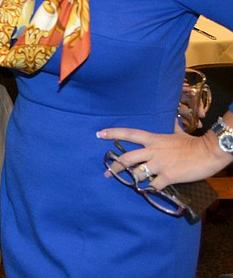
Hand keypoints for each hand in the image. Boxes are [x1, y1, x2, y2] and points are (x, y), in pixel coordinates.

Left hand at [97, 117, 232, 188]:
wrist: (209, 152)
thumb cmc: (193, 143)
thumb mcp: (178, 133)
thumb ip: (171, 128)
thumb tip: (173, 119)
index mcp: (153, 139)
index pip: (129, 134)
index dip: (113, 133)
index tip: (99, 134)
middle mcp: (152, 151)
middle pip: (127, 158)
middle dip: (115, 167)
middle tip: (107, 173)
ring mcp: (159, 164)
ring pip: (137, 174)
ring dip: (134, 180)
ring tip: (133, 183)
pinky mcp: (168, 176)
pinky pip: (153, 185)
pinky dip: (150, 189)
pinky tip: (150, 190)